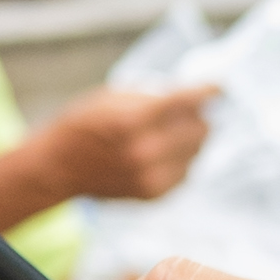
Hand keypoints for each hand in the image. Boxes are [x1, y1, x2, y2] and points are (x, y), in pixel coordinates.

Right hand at [29, 81, 218, 208]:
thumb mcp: (113, 96)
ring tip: (167, 133)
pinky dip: (181, 159)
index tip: (221, 85)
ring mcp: (151, 177)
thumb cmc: (83, 124)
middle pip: (201, 128)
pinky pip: (187, 172)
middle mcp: (146, 152)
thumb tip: (193, 96)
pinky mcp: (155, 194)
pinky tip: (160, 152)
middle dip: (198, 116)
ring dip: (190, 139)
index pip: (189, 101)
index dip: (210, 90)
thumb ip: (154, 96)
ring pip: (198, 151)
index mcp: (134, 120)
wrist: (58, 166)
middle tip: (186, 110)